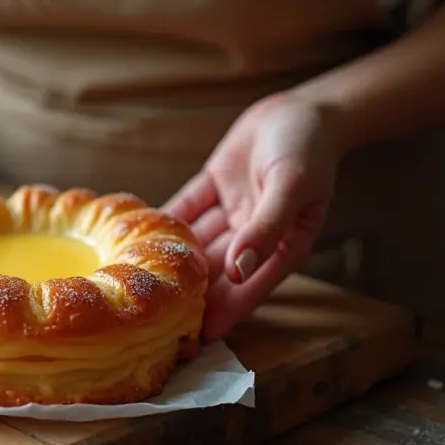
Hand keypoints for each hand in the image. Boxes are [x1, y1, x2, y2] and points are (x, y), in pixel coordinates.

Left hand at [163, 94, 344, 341]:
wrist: (303, 107)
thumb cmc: (308, 148)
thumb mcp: (291, 186)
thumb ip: (266, 227)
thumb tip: (241, 270)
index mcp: (282, 245)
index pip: (250, 287)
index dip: (226, 312)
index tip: (200, 338)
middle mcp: (254, 237)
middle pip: (218, 272)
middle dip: (192, 296)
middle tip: (158, 320)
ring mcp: (231, 214)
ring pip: (197, 245)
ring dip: (174, 263)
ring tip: (141, 286)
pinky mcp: (213, 190)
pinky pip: (185, 211)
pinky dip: (165, 222)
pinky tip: (136, 238)